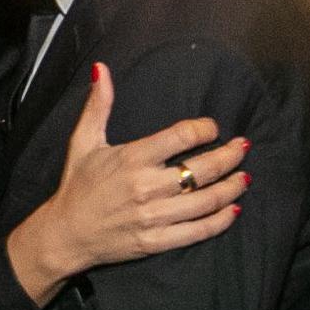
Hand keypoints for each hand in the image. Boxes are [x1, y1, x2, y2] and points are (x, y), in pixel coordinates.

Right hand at [6, 63, 248, 304]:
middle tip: (242, 147)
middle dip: (230, 155)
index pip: (182, 136)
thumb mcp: (83, 141)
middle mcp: (146, 187)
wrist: (65, 234)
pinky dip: (220, 221)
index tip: (212, 128)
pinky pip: (198, 231)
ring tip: (244, 176)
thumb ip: (99, 105)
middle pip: (204, 169)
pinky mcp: (157, 241)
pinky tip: (233, 210)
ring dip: (232, 187)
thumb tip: (103, 69)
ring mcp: (153, 216)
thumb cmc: (77, 185)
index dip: (205, 129)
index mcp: (132, 158)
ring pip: (207, 200)